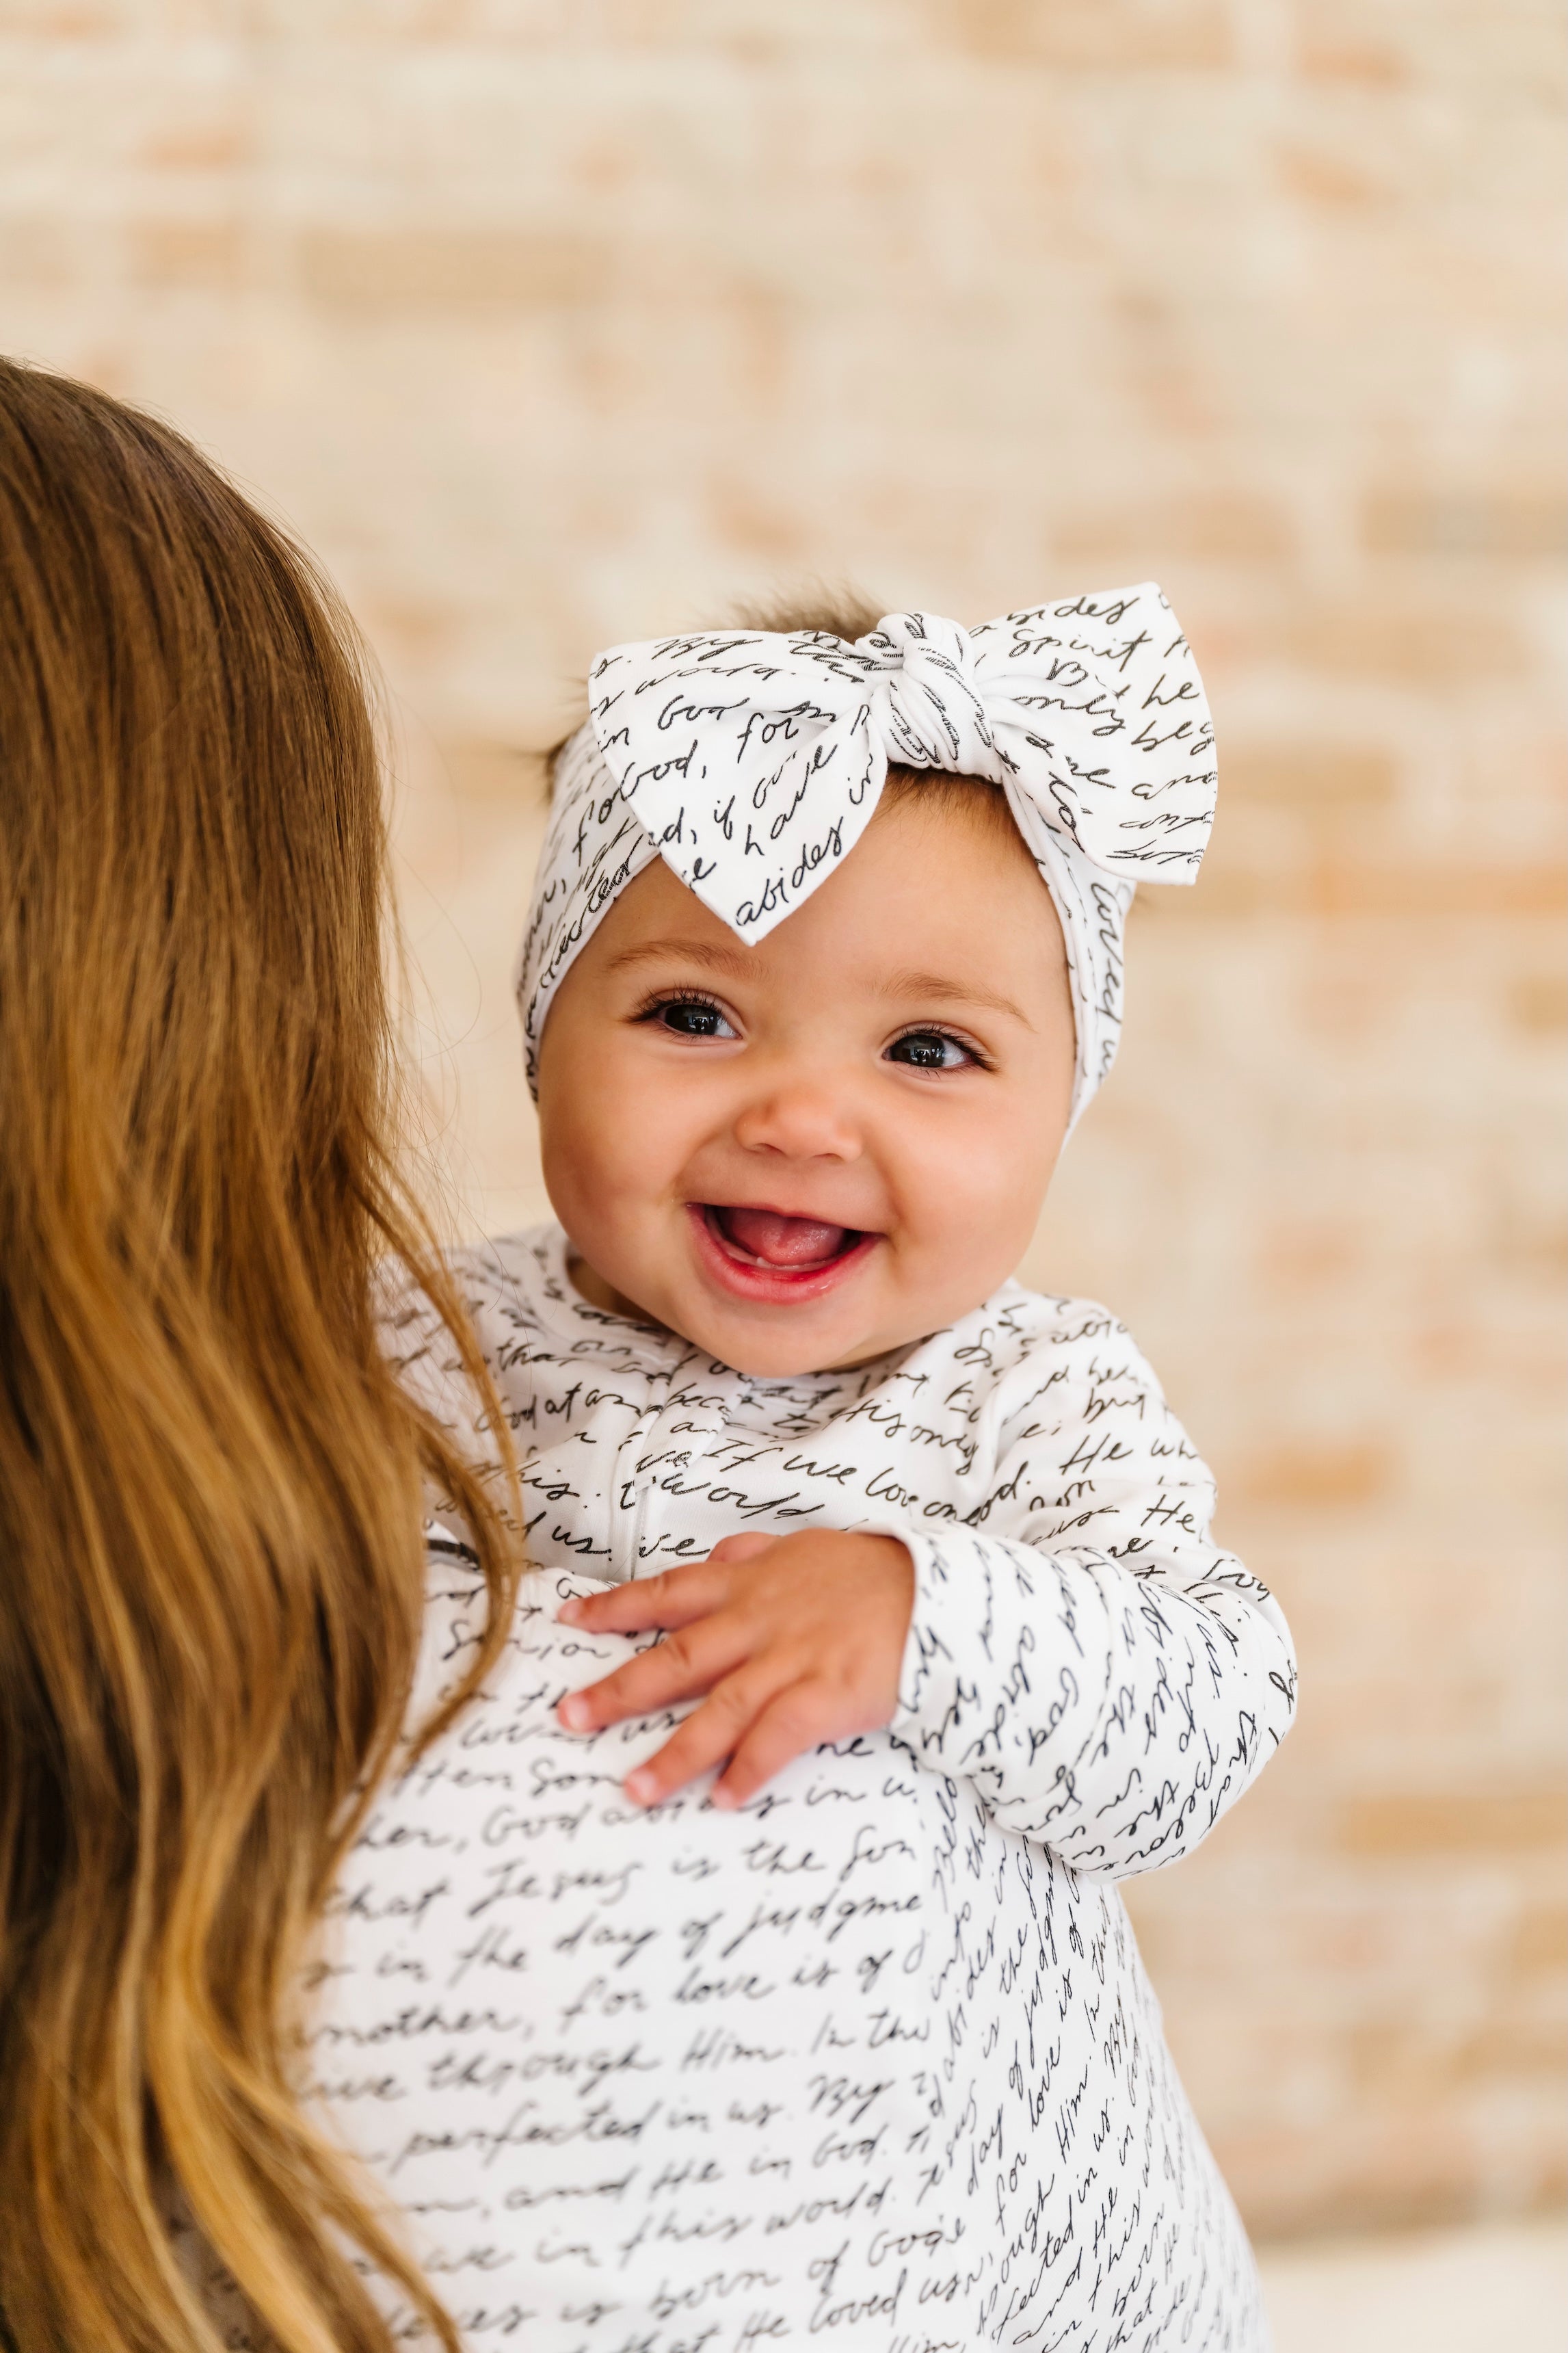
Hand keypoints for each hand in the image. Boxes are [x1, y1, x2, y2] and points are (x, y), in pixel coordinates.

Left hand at [554, 1530, 914, 1809]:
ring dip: (675, 1754)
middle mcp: (758, 1623)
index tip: (568, 1621)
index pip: (666, 1593)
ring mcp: (792, 1661)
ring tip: (635, 1790)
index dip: (614, 1609)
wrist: (939, 1595)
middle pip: (676, 1659)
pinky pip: (778, 1738)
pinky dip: (750, 1769)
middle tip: (569, 1718)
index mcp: (747, 1585)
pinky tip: (725, 1798)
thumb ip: (753, 1556)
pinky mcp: (827, 1696)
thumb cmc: (870, 1576)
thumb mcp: (805, 1549)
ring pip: (720, 1710)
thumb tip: (714, 1557)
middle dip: (619, 1690)